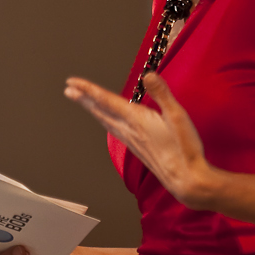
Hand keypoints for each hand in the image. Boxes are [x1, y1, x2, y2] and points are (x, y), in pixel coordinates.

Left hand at [64, 72, 217, 208]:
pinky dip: (104, 120)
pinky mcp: (136, 148)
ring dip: (93, 109)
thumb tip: (148, 75)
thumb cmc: (183, 148)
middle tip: (68, 89)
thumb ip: (162, 94)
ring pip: (105, 121)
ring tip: (83, 101)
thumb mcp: (177, 116)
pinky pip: (114, 129)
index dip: (87, 90)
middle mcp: (129, 130)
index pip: (106, 100)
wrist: (186, 180)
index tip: (72, 82)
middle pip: (100, 111)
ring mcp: (131, 140)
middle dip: (84, 98)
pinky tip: (107, 122)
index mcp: (136, 119)